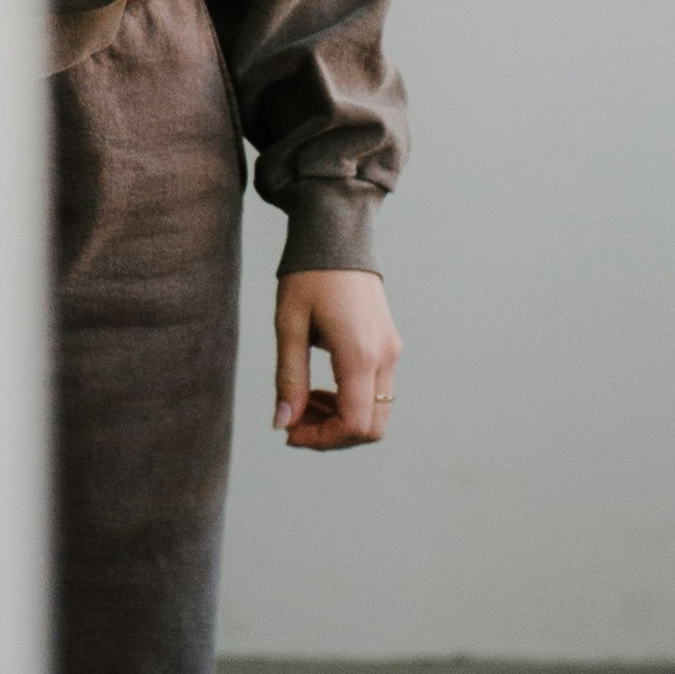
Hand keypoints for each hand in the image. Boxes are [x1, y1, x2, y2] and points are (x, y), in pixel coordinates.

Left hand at [274, 267, 398, 450]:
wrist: (339, 234)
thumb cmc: (309, 275)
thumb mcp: (289, 326)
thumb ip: (289, 378)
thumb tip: (283, 424)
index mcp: (359, 353)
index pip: (354, 424)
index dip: (321, 439)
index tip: (289, 432)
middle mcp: (384, 357)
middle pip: (371, 428)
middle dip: (332, 436)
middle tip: (294, 423)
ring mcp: (391, 352)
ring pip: (377, 414)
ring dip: (340, 421)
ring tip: (302, 405)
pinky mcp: (389, 346)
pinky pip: (377, 393)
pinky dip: (351, 403)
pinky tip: (320, 390)